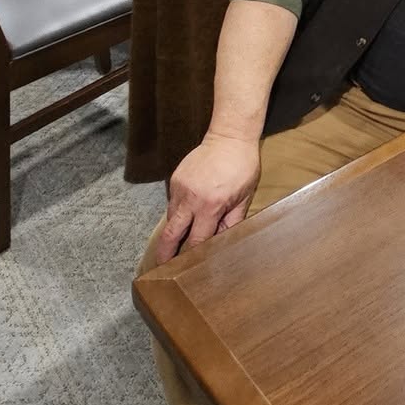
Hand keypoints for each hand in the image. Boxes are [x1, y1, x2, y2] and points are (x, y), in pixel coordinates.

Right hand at [151, 133, 261, 262]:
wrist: (229, 137)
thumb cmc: (242, 167)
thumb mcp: (244, 197)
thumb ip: (232, 222)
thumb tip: (222, 242)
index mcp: (211, 206)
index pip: (196, 240)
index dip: (191, 256)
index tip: (187, 268)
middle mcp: (191, 199)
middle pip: (171, 233)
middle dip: (165, 253)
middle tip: (160, 268)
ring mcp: (180, 188)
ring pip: (170, 218)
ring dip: (173, 231)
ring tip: (173, 245)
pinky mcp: (175, 179)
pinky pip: (173, 203)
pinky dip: (178, 212)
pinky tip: (185, 216)